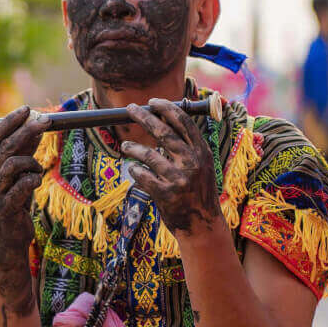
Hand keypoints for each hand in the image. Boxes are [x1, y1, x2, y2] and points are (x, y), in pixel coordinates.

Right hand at [0, 105, 48, 257]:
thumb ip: (23, 152)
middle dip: (27, 130)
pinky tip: (35, 183)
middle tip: (45, 121)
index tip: (27, 109)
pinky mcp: (3, 207)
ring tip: (37, 170)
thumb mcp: (17, 175)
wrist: (8, 239)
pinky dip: (34, 179)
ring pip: (14, 164)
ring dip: (32, 163)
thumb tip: (36, 127)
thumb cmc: (13, 202)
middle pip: (5, 146)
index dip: (10, 121)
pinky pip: (24, 184)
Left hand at [121, 100, 220, 235]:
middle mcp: (192, 163)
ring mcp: (179, 179)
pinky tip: (133, 169)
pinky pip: (143, 175)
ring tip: (125, 145)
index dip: (167, 109)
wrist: (202, 224)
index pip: (184, 123)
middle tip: (130, 109)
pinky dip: (135, 170)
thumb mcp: (201, 165)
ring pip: (148, 155)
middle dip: (145, 117)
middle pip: (164, 133)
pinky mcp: (166, 194)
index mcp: (202, 152)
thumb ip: (187, 146)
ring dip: (133, 147)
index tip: (153, 101)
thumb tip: (164, 120)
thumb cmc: (197, 191)